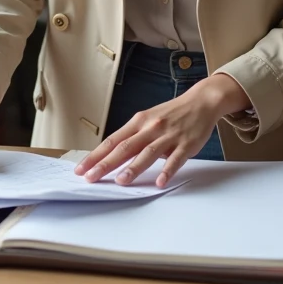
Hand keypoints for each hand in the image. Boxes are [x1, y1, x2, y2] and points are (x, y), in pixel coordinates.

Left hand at [74, 74, 249, 187]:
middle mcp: (151, 127)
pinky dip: (167, 170)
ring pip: (148, 152)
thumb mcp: (148, 120)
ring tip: (121, 181)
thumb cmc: (172, 114)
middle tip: (91, 178)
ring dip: (134, 167)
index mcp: (139, 122)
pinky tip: (160, 182)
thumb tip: (112, 156)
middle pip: (125, 147)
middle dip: (106, 163)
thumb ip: (133, 137)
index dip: (96, 155)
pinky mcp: (186, 144)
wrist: (201, 101)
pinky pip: (176, 159)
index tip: (81, 169)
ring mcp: (169, 135)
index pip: (112, 140)